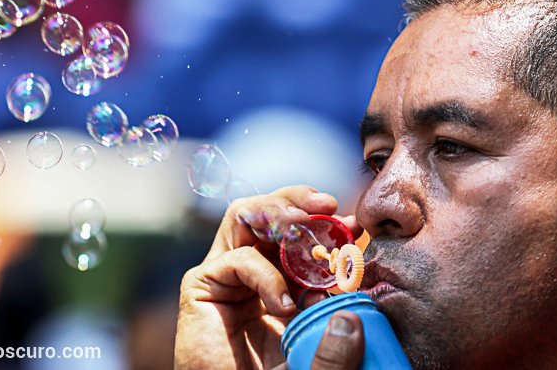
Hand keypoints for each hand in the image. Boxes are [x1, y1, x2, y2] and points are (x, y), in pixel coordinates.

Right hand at [175, 186, 361, 369]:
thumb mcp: (315, 355)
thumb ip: (333, 333)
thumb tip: (356, 308)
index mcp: (280, 281)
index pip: (299, 235)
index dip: (325, 225)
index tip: (355, 227)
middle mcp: (251, 272)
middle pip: (269, 213)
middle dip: (299, 201)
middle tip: (329, 207)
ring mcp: (225, 276)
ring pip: (246, 216)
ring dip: (278, 213)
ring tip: (305, 225)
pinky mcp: (200, 285)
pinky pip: (238, 257)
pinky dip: (265, 274)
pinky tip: (284, 303)